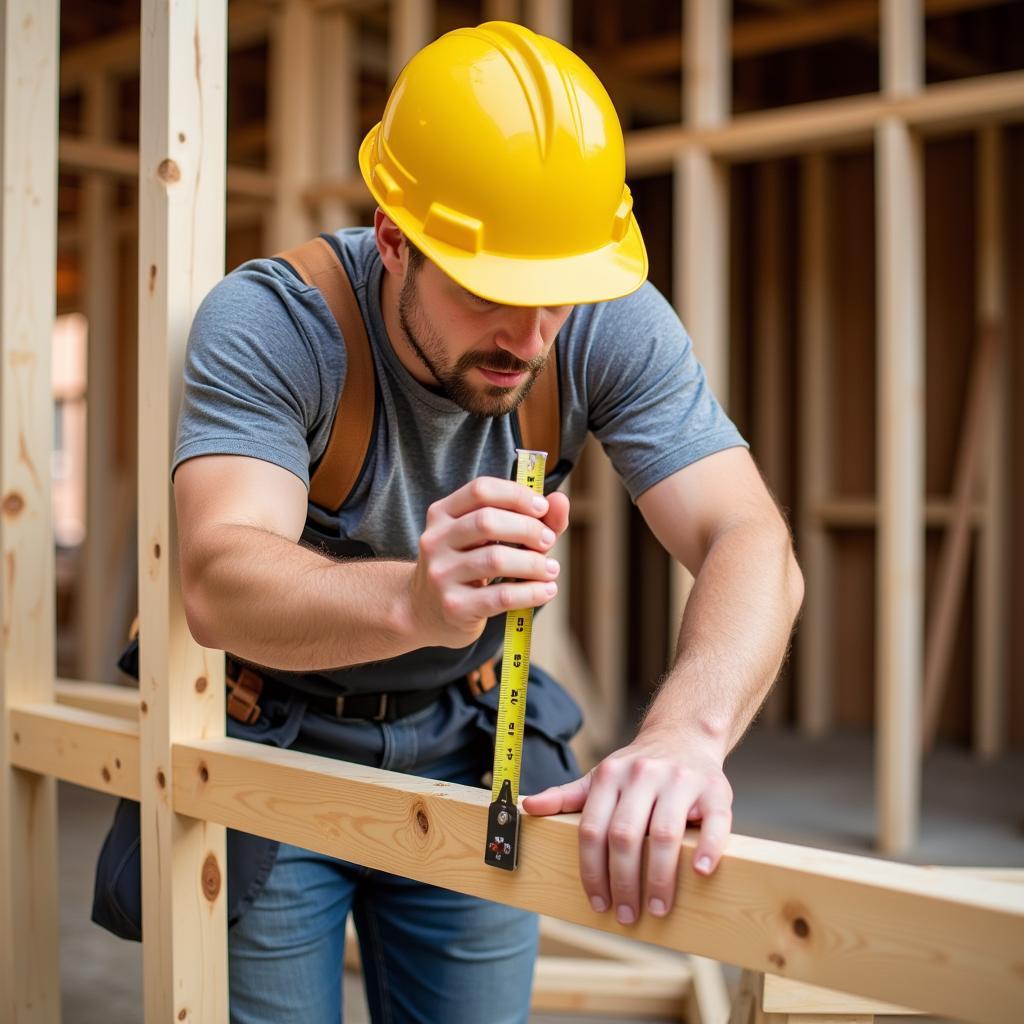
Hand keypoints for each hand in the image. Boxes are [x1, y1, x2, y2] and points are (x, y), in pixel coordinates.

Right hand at [408, 476, 569, 648]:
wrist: (426, 612)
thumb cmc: (468, 567)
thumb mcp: (489, 538)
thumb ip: (529, 518)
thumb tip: (560, 500)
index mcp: (442, 514)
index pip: (481, 490)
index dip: (517, 495)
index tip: (542, 508)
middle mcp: (435, 540)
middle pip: (487, 521)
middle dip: (528, 528)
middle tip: (548, 541)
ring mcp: (441, 574)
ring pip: (496, 559)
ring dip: (534, 563)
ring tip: (551, 569)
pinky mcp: (454, 606)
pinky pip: (501, 596)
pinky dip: (532, 592)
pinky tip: (546, 590)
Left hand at [522, 728, 731, 924]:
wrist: (685, 735)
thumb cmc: (638, 766)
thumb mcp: (601, 776)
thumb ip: (568, 795)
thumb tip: (529, 808)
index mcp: (611, 775)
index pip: (593, 830)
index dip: (592, 871)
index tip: (598, 903)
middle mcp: (644, 775)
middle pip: (625, 835)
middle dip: (623, 882)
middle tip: (627, 914)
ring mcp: (680, 781)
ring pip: (664, 833)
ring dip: (659, 877)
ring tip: (658, 908)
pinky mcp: (715, 790)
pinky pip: (714, 823)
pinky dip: (707, 848)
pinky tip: (699, 871)